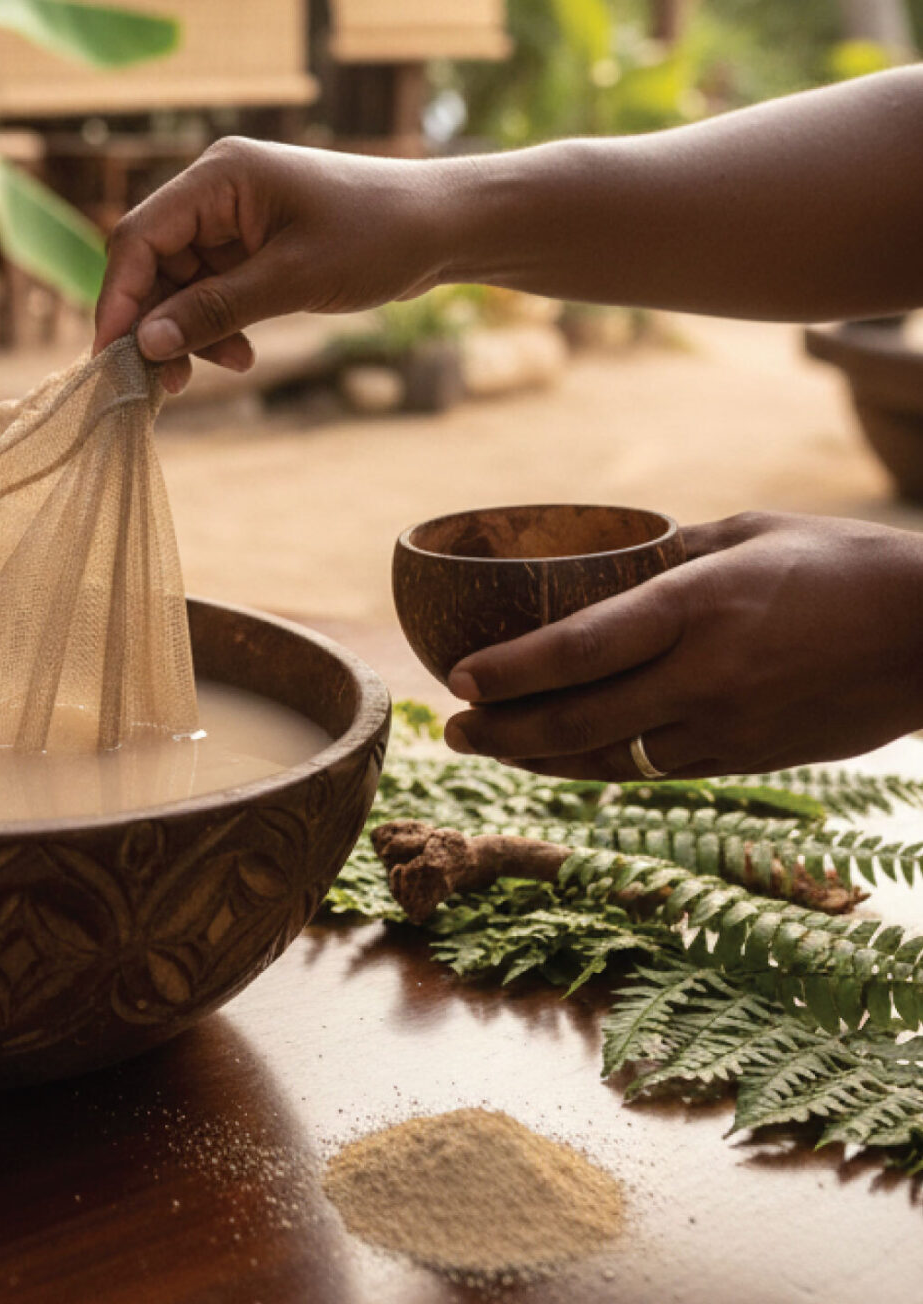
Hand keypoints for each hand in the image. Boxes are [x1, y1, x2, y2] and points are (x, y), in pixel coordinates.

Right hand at [93, 138, 454, 392]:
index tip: (115, 355)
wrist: (445, 228)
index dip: (120, 298)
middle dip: (158, 322)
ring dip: (190, 330)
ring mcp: (232, 217)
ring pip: (177, 283)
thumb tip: (147, 345)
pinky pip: (208, 289)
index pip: (140, 237)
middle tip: (169, 380)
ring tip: (228, 364)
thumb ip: (214, 310)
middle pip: (152, 262)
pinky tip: (241, 351)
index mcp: (219, 176)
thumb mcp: (293, 279)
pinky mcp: (250, 243)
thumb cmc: (379, 237)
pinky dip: (216, 324)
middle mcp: (216, 190)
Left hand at [442, 512, 922, 780]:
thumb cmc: (849, 566)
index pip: (581, 648)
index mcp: (699, 607)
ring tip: (489, 746)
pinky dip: (599, 766)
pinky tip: (562, 757)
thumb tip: (608, 557)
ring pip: (608, 759)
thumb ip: (674, 549)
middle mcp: (705, 676)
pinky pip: (654, 770)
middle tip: (454, 728)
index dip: (512, 671)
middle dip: (503, 731)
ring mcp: (727, 728)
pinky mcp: (747, 760)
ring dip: (538, 759)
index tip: (460, 678)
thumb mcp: (754, 532)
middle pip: (578, 721)